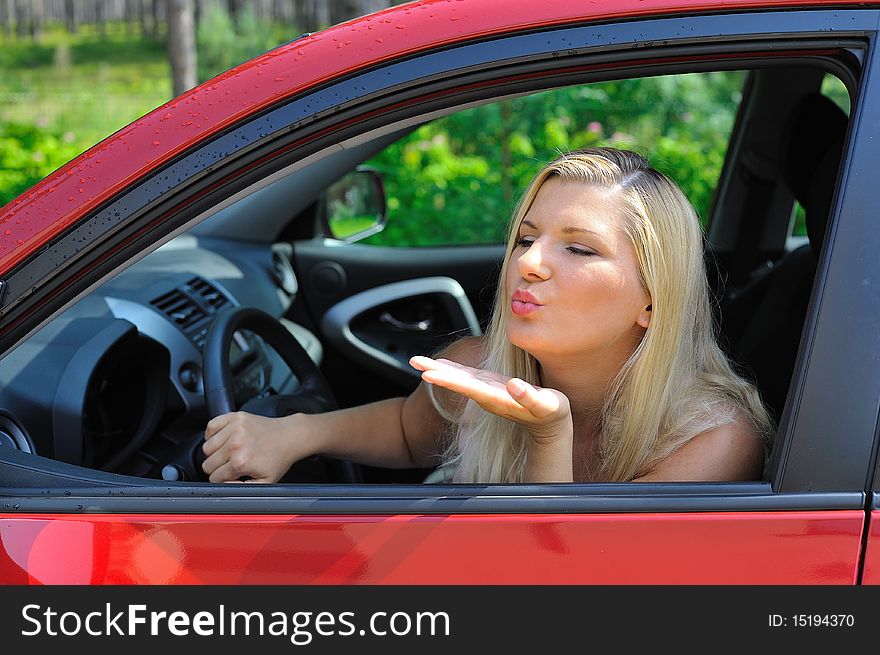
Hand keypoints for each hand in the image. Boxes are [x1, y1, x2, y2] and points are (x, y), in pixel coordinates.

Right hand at [202, 411, 307, 482]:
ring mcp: (235, 428)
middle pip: (208, 463)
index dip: (221, 480)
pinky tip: (224, 439)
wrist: (289, 436)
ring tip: (228, 452)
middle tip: (230, 464)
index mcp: (241, 462)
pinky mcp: (235, 417)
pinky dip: (213, 434)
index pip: (214, 477)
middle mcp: (236, 444)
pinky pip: (210, 426)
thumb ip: (242, 489)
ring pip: (206, 447)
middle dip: (217, 468)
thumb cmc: (278, 458)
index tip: (230, 476)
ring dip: (214, 452)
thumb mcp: (265, 482)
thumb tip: (223, 484)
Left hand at [409, 355, 571, 444]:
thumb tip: (513, 385)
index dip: (447, 380)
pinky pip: (468, 376)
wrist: (550, 427)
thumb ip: (529, 397)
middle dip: (434, 371)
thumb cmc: (551, 414)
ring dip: (439, 369)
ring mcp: (487, 391)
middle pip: (456, 382)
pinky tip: (443, 364)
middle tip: (413, 361)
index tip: (428, 374)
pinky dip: (453, 369)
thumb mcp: (545, 405)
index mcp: (495, 397)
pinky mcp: (492, 386)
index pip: (466, 387)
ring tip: (418, 361)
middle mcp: (486, 395)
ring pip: (458, 378)